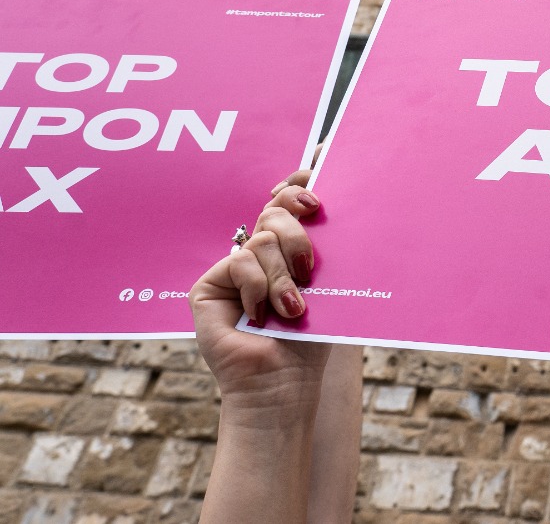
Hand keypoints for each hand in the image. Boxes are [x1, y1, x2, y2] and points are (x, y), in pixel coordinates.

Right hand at [190, 169, 329, 401]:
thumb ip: (321, 247)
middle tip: (309, 268)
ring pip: (263, 238)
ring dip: (283, 276)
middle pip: (276, 212)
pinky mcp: (208, 286)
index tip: (313, 182)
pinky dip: (258, 288)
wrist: (283, 382)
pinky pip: (241, 261)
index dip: (297, 186)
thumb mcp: (324, 285)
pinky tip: (262, 316)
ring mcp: (233, 269)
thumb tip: (328, 202)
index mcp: (288, 251)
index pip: (287, 203)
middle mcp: (260, 255)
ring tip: (292, 309)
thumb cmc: (310, 338)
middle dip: (299, 235)